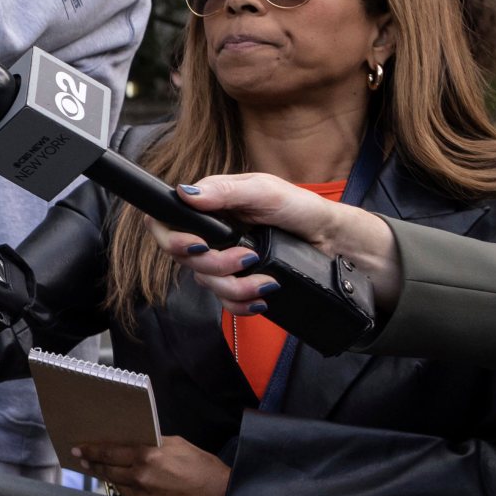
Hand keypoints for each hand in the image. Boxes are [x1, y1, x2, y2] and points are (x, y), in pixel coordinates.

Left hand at [76, 437, 230, 495]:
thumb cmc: (207, 470)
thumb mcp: (181, 445)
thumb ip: (155, 442)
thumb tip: (137, 441)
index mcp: (148, 457)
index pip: (110, 452)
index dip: (92, 450)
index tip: (79, 449)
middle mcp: (142, 479)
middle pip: (109, 470)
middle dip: (95, 464)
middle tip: (84, 460)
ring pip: (120, 487)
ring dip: (112, 479)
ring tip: (105, 471)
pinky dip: (133, 493)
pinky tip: (135, 488)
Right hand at [145, 173, 400, 313]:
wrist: (331, 239)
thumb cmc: (299, 207)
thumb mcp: (264, 191)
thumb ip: (223, 191)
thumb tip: (184, 193)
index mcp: (208, 208)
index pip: (164, 224)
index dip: (171, 240)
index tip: (196, 246)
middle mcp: (210, 235)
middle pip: (184, 261)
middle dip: (215, 266)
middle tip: (248, 257)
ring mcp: (223, 261)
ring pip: (206, 285)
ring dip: (236, 287)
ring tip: (266, 280)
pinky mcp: (238, 283)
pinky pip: (225, 303)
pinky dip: (242, 304)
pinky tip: (261, 296)